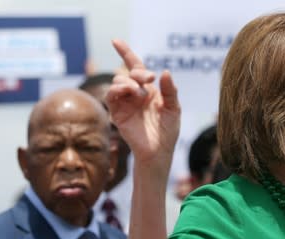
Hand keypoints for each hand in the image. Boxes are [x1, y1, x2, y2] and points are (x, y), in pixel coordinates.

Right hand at [106, 39, 180, 167]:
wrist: (159, 151)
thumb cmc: (167, 131)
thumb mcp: (174, 108)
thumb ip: (170, 90)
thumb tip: (165, 71)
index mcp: (148, 90)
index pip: (135, 67)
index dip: (125, 53)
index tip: (115, 41)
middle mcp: (134, 94)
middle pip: (127, 73)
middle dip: (137, 72)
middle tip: (148, 79)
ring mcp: (125, 103)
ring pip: (117, 82)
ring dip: (128, 82)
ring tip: (140, 92)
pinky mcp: (117, 113)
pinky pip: (111, 96)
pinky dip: (118, 90)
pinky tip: (129, 92)